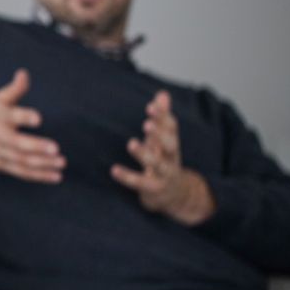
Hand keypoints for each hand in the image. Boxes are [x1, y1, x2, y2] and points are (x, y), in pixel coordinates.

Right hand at [0, 69, 64, 182]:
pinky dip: (39, 176)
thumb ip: (14, 89)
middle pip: (16, 144)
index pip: (11, 116)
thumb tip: (24, 73)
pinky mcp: (3, 166)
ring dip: (42, 164)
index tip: (38, 118)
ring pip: (20, 161)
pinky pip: (22, 173)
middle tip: (55, 148)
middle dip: (36, 147)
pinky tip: (56, 176)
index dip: (24, 117)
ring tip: (61, 162)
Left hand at [111, 90, 215, 224]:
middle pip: (170, 145)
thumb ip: (161, 117)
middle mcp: (171, 159)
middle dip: (160, 134)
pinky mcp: (153, 189)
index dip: (163, 117)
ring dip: (144, 154)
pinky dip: (127, 177)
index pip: (172, 129)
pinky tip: (114, 170)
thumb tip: (162, 93)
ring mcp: (163, 175)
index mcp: (172, 144)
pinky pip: (140, 183)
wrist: (176, 195)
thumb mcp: (163, 139)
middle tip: (146, 123)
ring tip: (131, 143)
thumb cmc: (165, 161)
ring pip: (157, 164)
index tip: (151, 106)